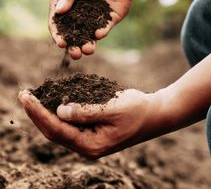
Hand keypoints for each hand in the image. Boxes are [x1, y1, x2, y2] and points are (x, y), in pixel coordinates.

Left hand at [18, 89, 162, 158]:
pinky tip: (54, 101)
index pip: (57, 129)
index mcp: (91, 145)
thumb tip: (59, 111)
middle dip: (37, 114)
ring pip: (60, 129)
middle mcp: (87, 146)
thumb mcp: (112, 108)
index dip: (38, 113)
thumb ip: (86, 111)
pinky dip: (60, 113)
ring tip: (34, 98)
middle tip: (25, 95)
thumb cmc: (137, 110)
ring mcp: (90, 141)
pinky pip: (71, 124)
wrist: (154, 115)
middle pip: (54, 132)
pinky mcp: (93, 133)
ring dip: (46, 113)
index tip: (26, 96)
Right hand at [49, 0, 136, 58]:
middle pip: (73, 34)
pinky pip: (104, 29)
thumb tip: (59, 11)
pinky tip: (100, 33)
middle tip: (75, 54)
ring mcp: (94, 18)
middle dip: (73, 46)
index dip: (58, 34)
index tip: (61, 43)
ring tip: (88, 50)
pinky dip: (101, 32)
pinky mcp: (109, 19)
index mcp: (65, 3)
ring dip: (87, 44)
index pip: (58, 22)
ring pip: (88, 35)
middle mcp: (78, 13)